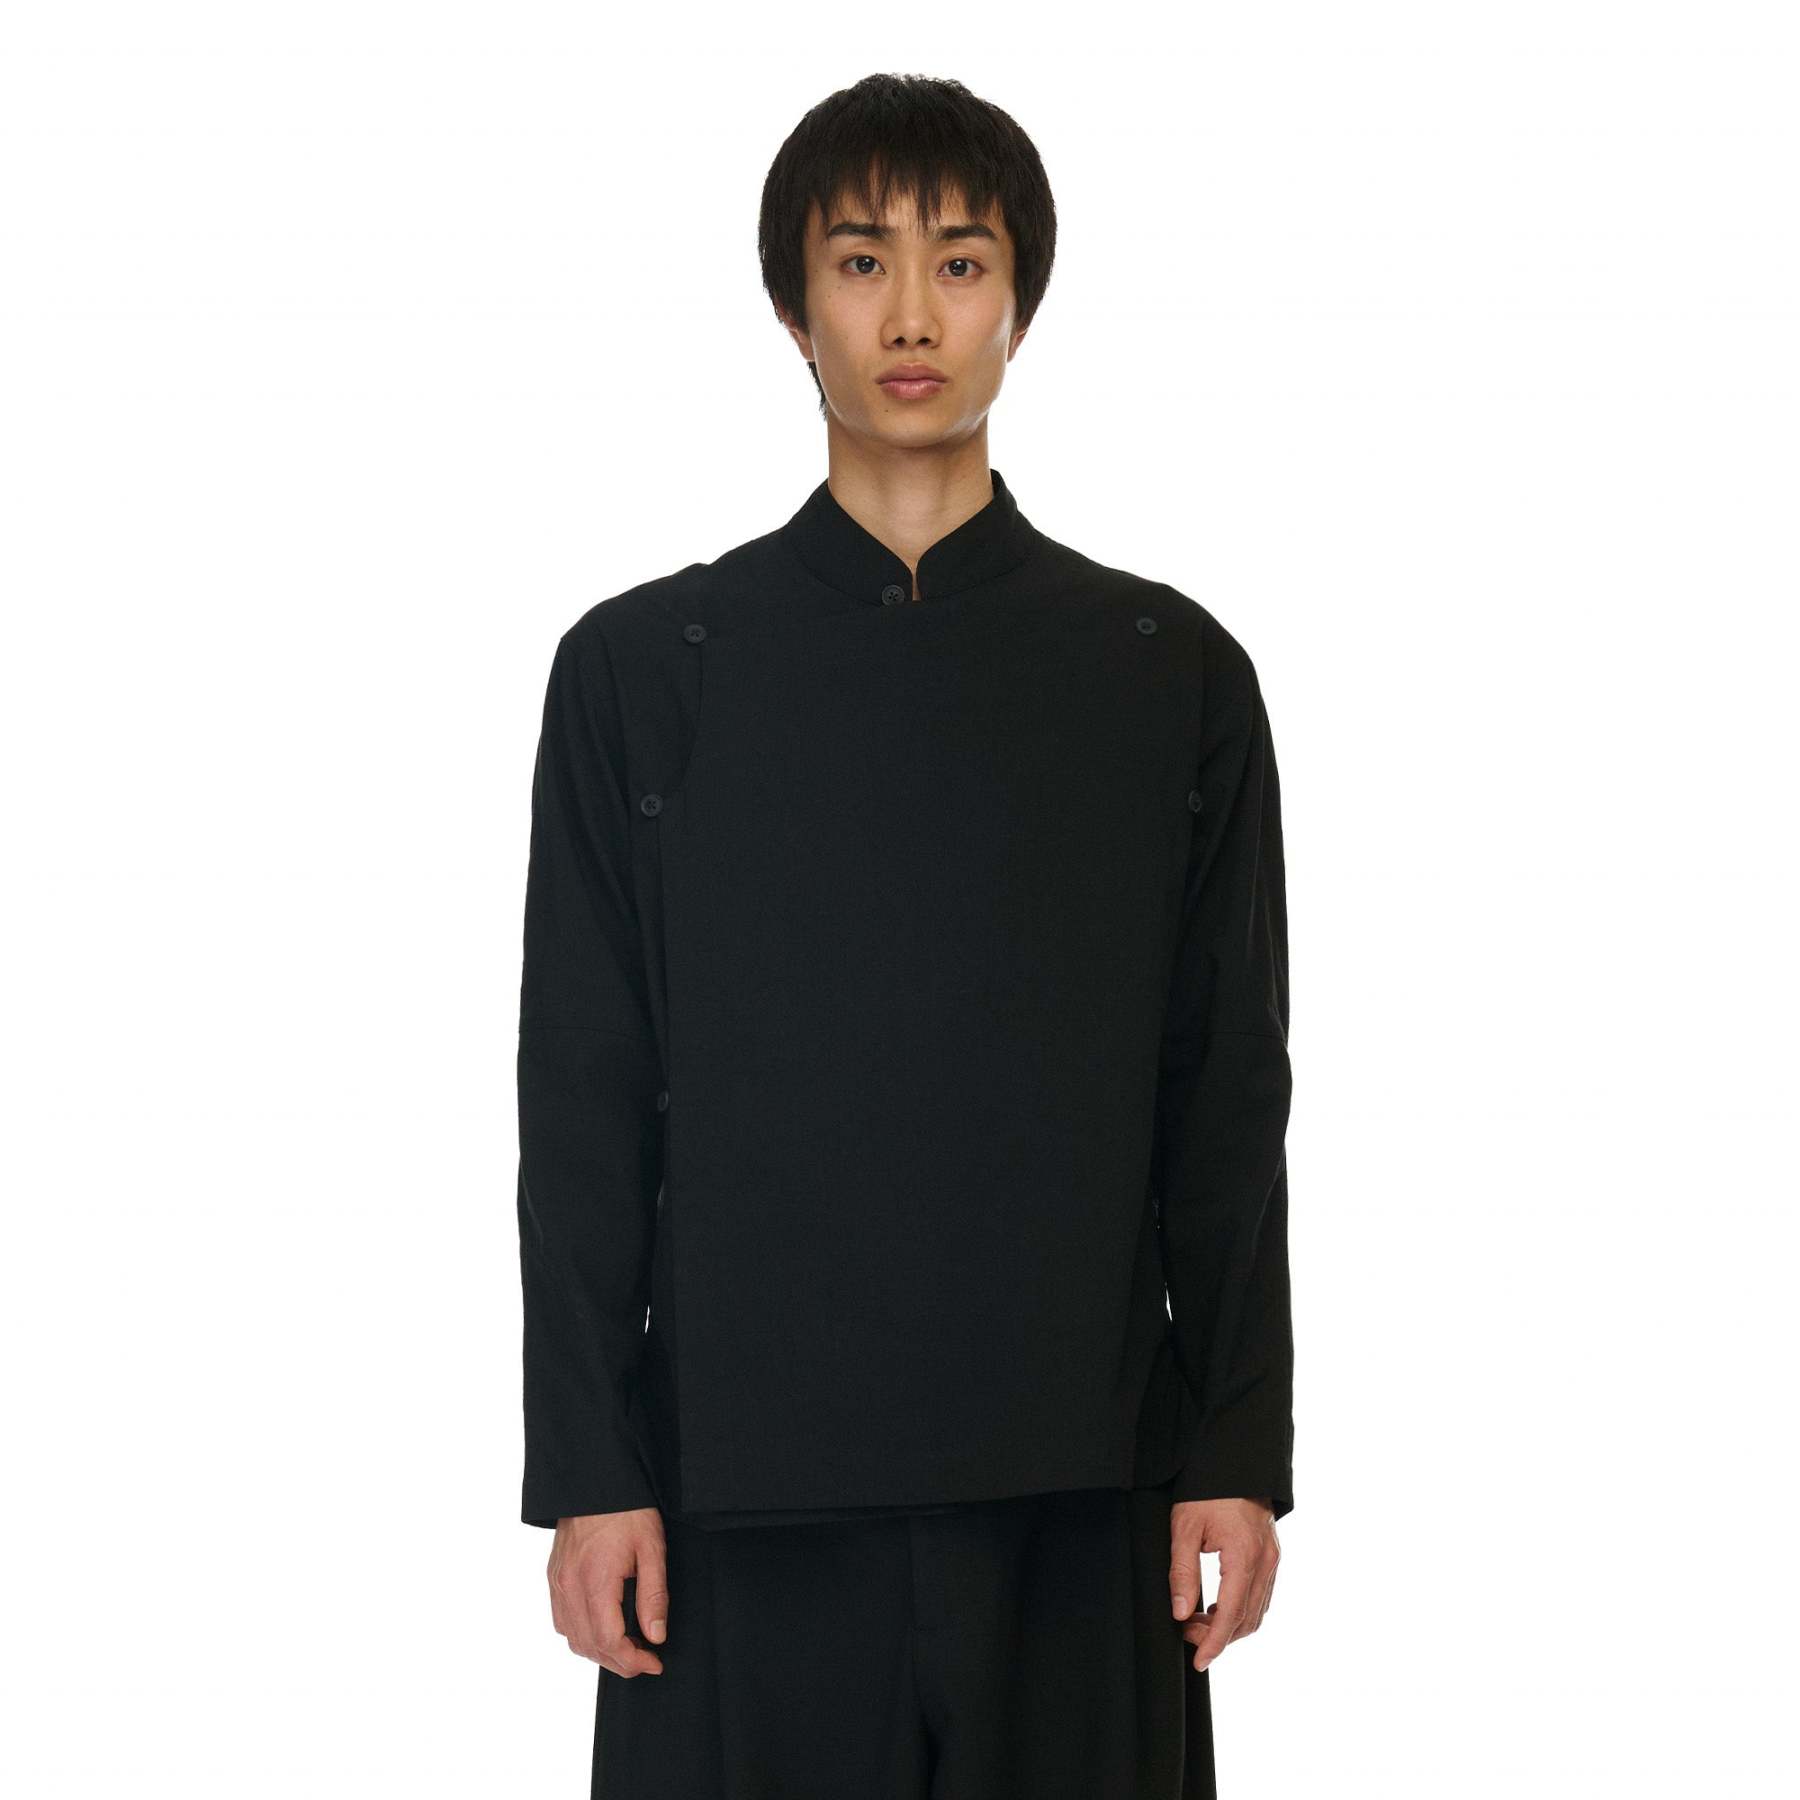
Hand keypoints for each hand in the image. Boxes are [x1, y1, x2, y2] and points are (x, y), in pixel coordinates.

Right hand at [547, 1507, 668, 1676]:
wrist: (595, 1481)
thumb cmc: (627, 1510)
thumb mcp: (652, 1548)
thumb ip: (654, 1595)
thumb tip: (656, 1636)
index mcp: (595, 1580)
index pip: (608, 1641)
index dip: (632, 1661)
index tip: (654, 1662)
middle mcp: (570, 1586)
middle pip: (589, 1646)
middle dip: (619, 1662)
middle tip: (646, 1659)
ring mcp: (558, 1582)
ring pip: (572, 1638)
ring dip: (599, 1651)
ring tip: (627, 1646)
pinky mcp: (554, 1577)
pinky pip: (562, 1620)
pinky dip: (581, 1635)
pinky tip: (602, 1627)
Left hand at [1168, 1497, 1279, 1671]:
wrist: (1234, 1462)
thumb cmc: (1206, 1490)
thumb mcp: (1185, 1527)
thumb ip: (1182, 1572)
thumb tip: (1180, 1613)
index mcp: (1244, 1555)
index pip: (1231, 1614)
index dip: (1214, 1642)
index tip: (1198, 1661)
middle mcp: (1266, 1562)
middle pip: (1247, 1619)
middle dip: (1217, 1636)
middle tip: (1186, 1633)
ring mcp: (1273, 1559)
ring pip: (1257, 1611)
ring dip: (1229, 1625)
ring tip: (1196, 1621)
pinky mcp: (1272, 1555)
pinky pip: (1261, 1595)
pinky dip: (1240, 1609)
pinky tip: (1217, 1606)